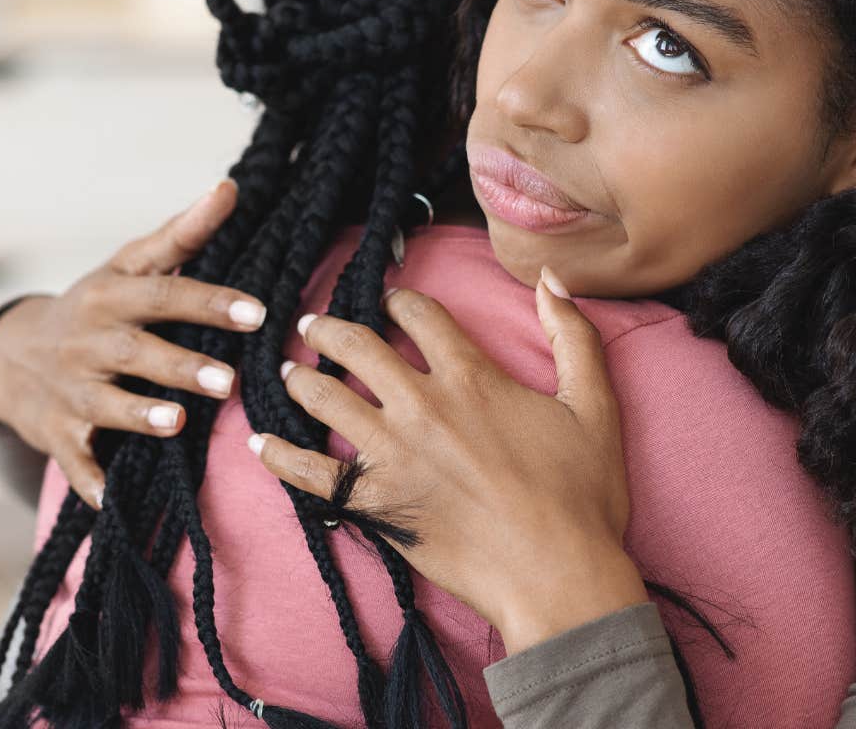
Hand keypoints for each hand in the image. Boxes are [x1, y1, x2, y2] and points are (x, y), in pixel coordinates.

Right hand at [0, 179, 269, 510]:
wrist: (9, 355)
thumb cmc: (93, 306)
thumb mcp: (127, 267)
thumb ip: (182, 234)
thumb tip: (230, 188)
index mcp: (110, 298)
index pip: (164, 295)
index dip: (209, 302)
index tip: (257, 312)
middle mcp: (87, 343)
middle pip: (136, 353)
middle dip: (180, 367)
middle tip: (228, 381)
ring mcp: (70, 391)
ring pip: (104, 406)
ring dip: (139, 416)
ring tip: (177, 423)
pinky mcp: (57, 435)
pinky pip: (74, 461)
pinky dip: (89, 482)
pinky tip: (111, 501)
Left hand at [246, 265, 650, 653]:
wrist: (558, 576)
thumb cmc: (582, 497)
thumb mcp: (595, 405)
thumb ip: (573, 336)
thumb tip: (551, 280)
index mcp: (472, 377)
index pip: (420, 316)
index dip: (401, 302)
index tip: (389, 301)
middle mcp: (422, 406)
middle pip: (359, 348)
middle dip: (331, 330)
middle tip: (312, 325)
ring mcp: (392, 455)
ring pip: (327, 400)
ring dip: (301, 380)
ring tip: (287, 372)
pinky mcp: (375, 503)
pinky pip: (310, 473)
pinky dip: (279, 456)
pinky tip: (260, 444)